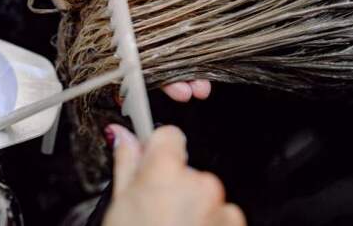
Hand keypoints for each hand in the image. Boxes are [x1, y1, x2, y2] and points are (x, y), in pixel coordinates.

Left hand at [50, 0, 213, 101]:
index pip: (188, 19)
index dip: (204, 37)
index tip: (220, 54)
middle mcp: (144, 13)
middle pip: (172, 46)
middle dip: (190, 69)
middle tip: (203, 88)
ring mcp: (123, 27)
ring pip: (147, 58)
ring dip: (166, 79)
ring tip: (183, 93)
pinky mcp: (101, 36)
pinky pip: (115, 61)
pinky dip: (124, 79)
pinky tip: (137, 93)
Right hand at [102, 125, 245, 225]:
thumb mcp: (119, 204)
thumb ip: (126, 162)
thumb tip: (121, 136)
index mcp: (167, 170)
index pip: (169, 136)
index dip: (156, 151)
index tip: (149, 164)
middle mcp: (199, 183)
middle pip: (186, 169)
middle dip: (172, 186)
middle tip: (153, 213)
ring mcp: (221, 207)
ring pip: (203, 195)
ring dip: (191, 209)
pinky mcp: (234, 224)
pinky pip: (220, 216)